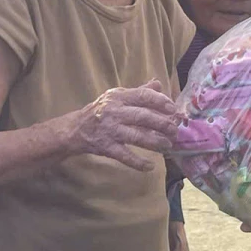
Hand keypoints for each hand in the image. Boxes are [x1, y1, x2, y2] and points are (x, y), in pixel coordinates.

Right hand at [68, 82, 182, 169]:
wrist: (75, 129)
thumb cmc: (101, 111)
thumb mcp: (117, 97)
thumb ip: (138, 91)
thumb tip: (158, 84)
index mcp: (118, 97)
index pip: (143, 96)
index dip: (161, 102)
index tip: (173, 109)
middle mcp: (114, 112)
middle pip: (143, 117)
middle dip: (162, 124)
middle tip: (174, 131)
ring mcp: (110, 130)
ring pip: (137, 137)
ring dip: (155, 142)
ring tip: (167, 145)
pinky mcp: (106, 147)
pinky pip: (125, 156)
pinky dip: (138, 162)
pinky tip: (150, 166)